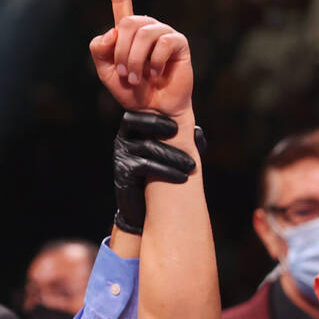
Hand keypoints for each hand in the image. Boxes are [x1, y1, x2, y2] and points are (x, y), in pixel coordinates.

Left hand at [89, 0, 193, 117]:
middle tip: (124, 74)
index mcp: (128, 31)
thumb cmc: (132, 91)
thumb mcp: (106, 72)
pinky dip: (153, 63)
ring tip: (138, 78)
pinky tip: (156, 74)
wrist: (153, 111)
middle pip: (127, 23)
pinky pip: (162, 43)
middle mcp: (147, 27)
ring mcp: (164, 33)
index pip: (122, 0)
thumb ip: (100, 51)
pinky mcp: (179, 43)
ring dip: (134, 61)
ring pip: (142, 34)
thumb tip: (111, 33)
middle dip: (121, 53)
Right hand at [112, 111, 205, 233]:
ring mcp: (121, 154)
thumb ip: (186, 141)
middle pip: (138, 123)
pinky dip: (166, 171)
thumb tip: (197, 132)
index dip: (156, 116)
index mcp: (135, 128)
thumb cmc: (161, 174)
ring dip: (172, 155)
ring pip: (147, 146)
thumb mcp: (174, 154)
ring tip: (191, 166)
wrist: (145, 206)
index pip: (139, 113)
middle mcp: (124, 138)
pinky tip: (181, 178)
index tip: (177, 127)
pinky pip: (145, 166)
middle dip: (161, 127)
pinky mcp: (123, 171)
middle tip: (181, 135)